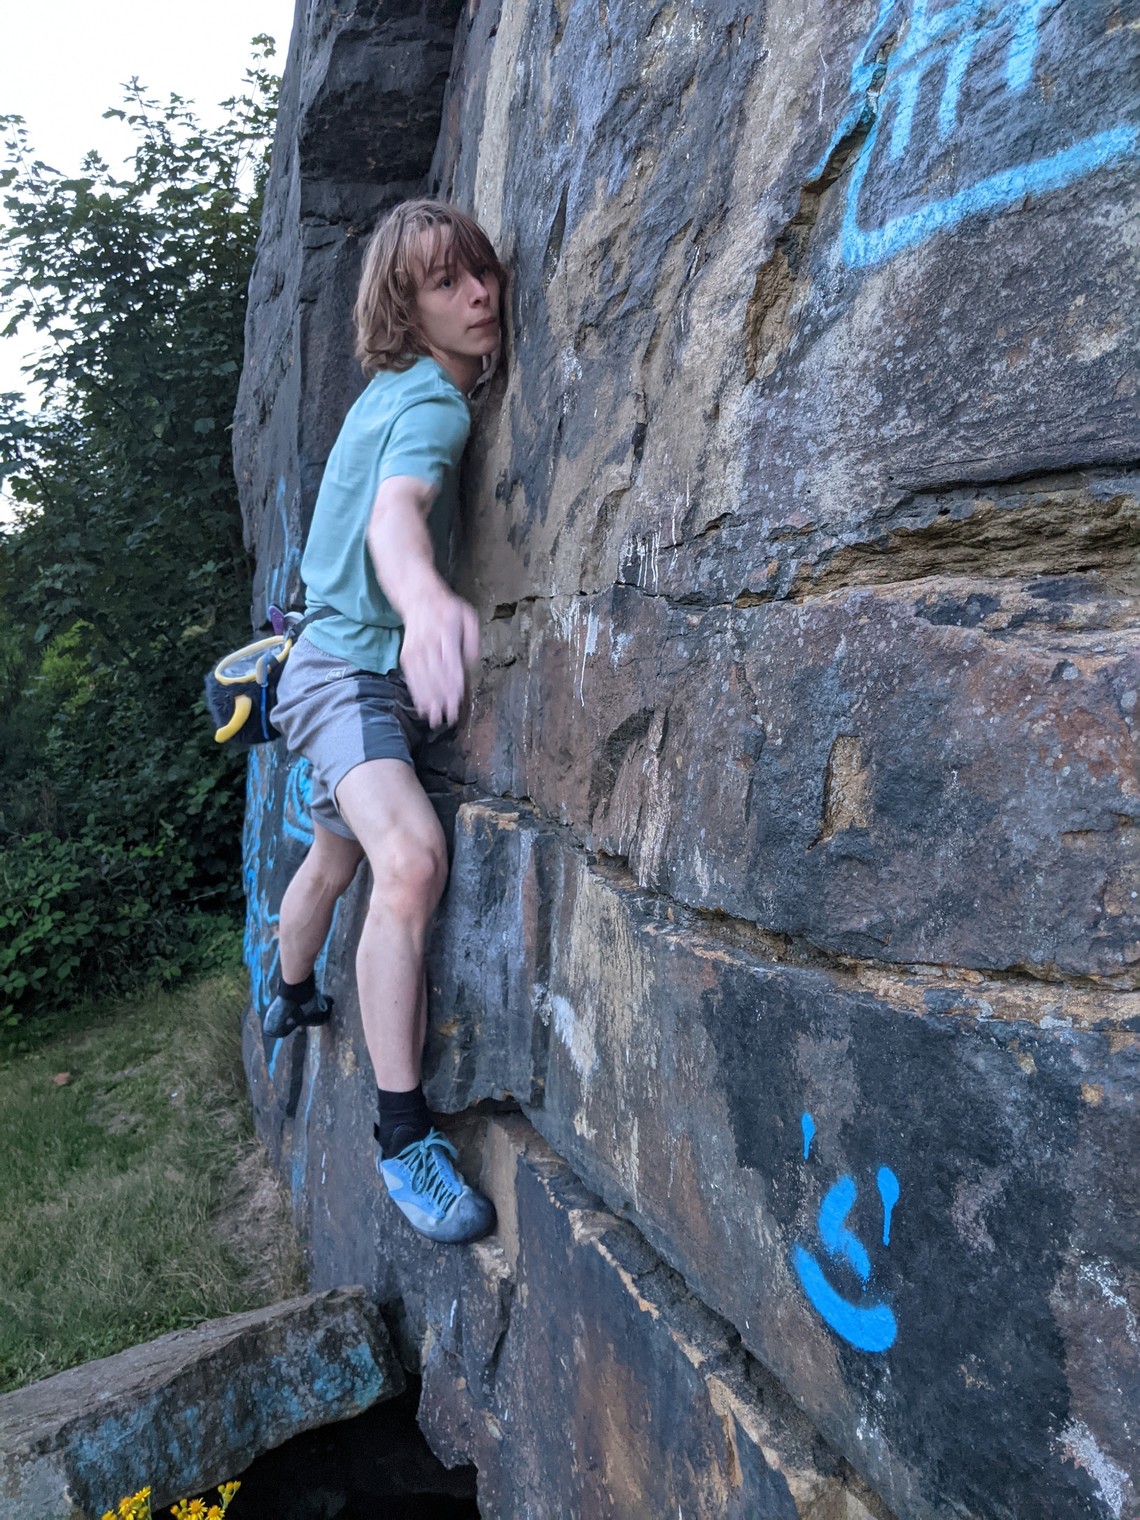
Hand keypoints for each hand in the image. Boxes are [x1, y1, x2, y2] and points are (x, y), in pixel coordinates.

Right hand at [399, 589, 479, 727]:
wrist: (418, 597)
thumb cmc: (448, 609)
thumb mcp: (468, 616)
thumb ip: (472, 641)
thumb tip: (470, 665)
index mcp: (447, 632)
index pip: (450, 662)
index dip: (454, 683)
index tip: (458, 700)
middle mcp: (430, 642)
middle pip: (436, 674)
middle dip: (443, 698)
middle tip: (450, 717)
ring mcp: (416, 649)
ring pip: (422, 678)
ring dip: (429, 701)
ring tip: (436, 719)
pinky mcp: (407, 655)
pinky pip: (412, 678)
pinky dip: (417, 694)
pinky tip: (422, 708)